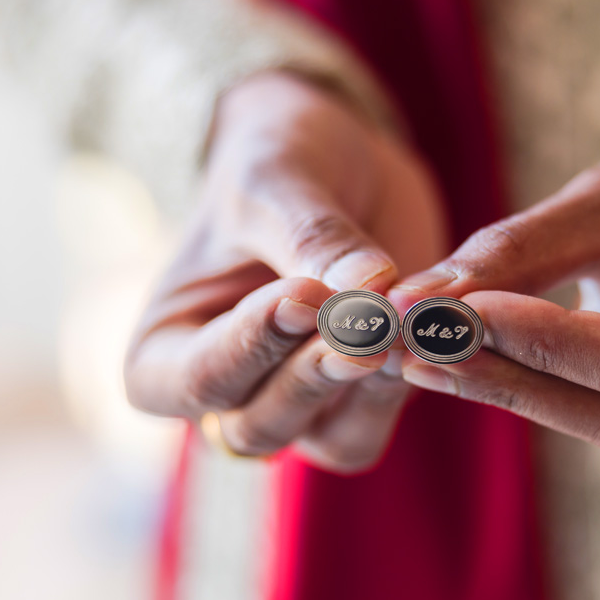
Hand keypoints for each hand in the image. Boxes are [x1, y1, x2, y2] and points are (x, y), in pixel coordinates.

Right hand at [125, 71, 445, 471]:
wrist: (336, 160)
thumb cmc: (273, 164)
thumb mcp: (275, 181)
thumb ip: (311, 238)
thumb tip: (370, 290)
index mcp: (164, 353)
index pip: (199, 378)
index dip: (252, 344)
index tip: (302, 295)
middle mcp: (227, 398)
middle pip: (261, 425)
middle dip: (314, 374)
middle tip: (366, 321)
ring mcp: (299, 408)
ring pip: (332, 439)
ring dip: (371, 386)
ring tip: (405, 323)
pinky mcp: (362, 399)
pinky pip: (386, 417)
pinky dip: (413, 377)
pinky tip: (435, 324)